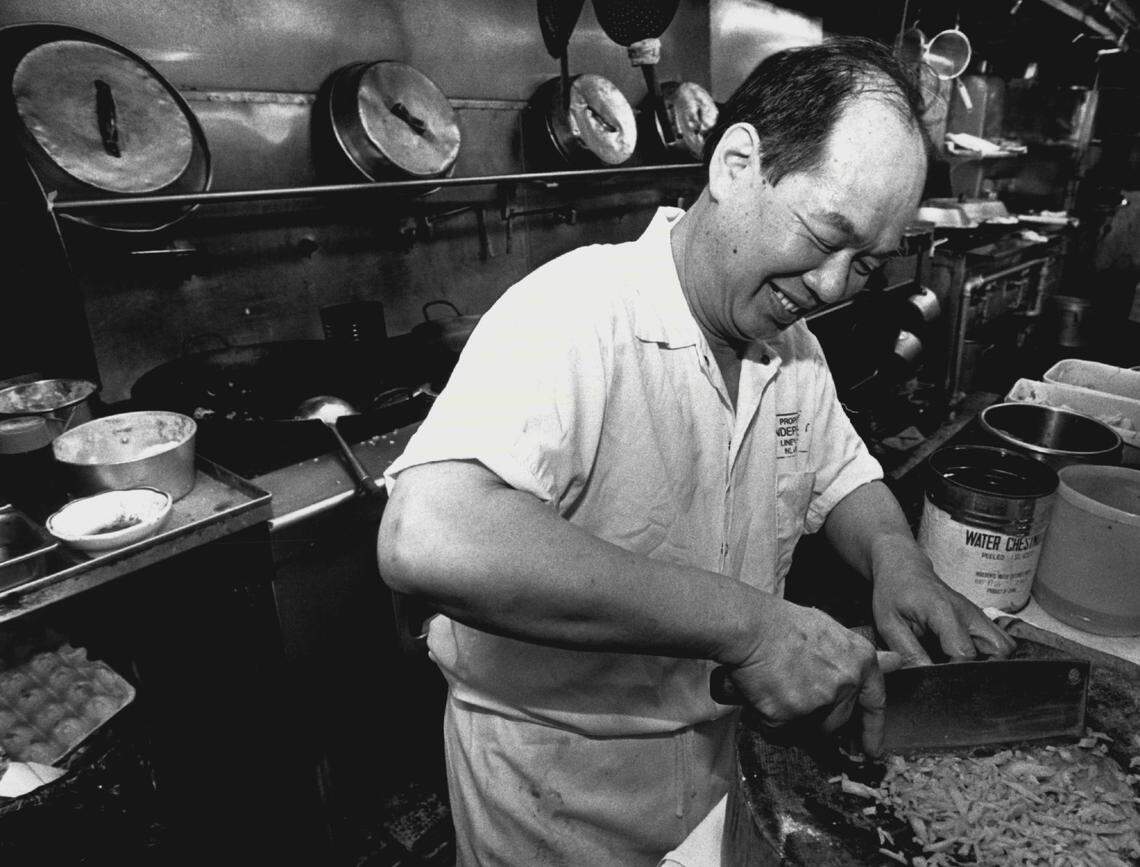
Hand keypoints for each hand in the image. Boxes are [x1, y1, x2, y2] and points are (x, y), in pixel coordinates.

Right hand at [723, 600, 902, 755]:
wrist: (751, 627)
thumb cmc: (784, 624)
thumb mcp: (831, 631)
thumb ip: (859, 656)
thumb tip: (895, 662)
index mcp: (860, 660)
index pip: (875, 702)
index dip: (873, 728)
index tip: (872, 749)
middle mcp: (846, 682)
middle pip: (838, 719)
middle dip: (818, 715)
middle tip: (796, 695)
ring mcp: (820, 700)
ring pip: (809, 725)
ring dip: (794, 717)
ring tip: (776, 686)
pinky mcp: (792, 713)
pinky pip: (780, 727)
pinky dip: (769, 715)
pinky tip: (763, 692)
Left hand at [870, 535, 1015, 665]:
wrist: (903, 569)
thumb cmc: (894, 594)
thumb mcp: (888, 624)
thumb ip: (907, 651)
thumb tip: (926, 678)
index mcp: (944, 612)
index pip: (964, 652)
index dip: (954, 671)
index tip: (939, 678)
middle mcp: (968, 612)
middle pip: (1000, 649)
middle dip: (985, 670)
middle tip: (959, 677)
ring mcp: (977, 614)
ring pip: (1005, 645)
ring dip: (992, 662)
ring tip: (965, 670)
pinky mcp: (978, 618)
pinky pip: (998, 640)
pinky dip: (991, 654)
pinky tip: (970, 660)